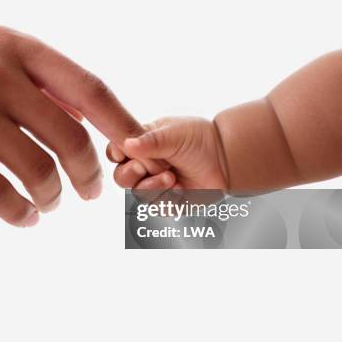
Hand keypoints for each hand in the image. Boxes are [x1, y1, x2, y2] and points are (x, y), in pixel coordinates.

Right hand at [106, 117, 228, 190]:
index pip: (115, 152)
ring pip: (137, 194)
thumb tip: (127, 144)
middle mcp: (142, 166)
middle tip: (145, 168)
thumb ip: (151, 140)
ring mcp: (154, 185)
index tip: (123, 154)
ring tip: (171, 178)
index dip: (116, 155)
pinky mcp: (167, 202)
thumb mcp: (174, 133)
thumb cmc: (198, 139)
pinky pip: (157, 207)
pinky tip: (181, 190)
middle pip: (121, 177)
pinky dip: (167, 199)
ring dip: (152, 187)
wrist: (226, 159)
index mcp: (139, 145)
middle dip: (131, 174)